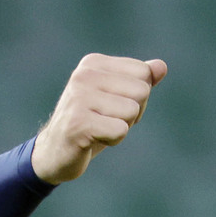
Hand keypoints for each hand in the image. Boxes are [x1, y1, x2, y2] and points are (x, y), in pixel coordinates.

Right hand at [30, 53, 166, 184]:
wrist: (54, 153)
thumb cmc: (90, 123)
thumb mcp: (116, 98)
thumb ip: (139, 80)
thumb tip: (161, 66)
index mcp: (93, 63)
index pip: (144, 72)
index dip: (138, 96)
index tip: (114, 106)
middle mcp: (84, 75)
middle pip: (142, 91)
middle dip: (133, 113)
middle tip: (107, 120)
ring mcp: (78, 98)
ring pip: (132, 111)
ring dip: (121, 127)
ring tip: (99, 129)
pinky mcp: (78, 123)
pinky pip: (120, 131)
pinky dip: (113, 140)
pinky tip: (93, 140)